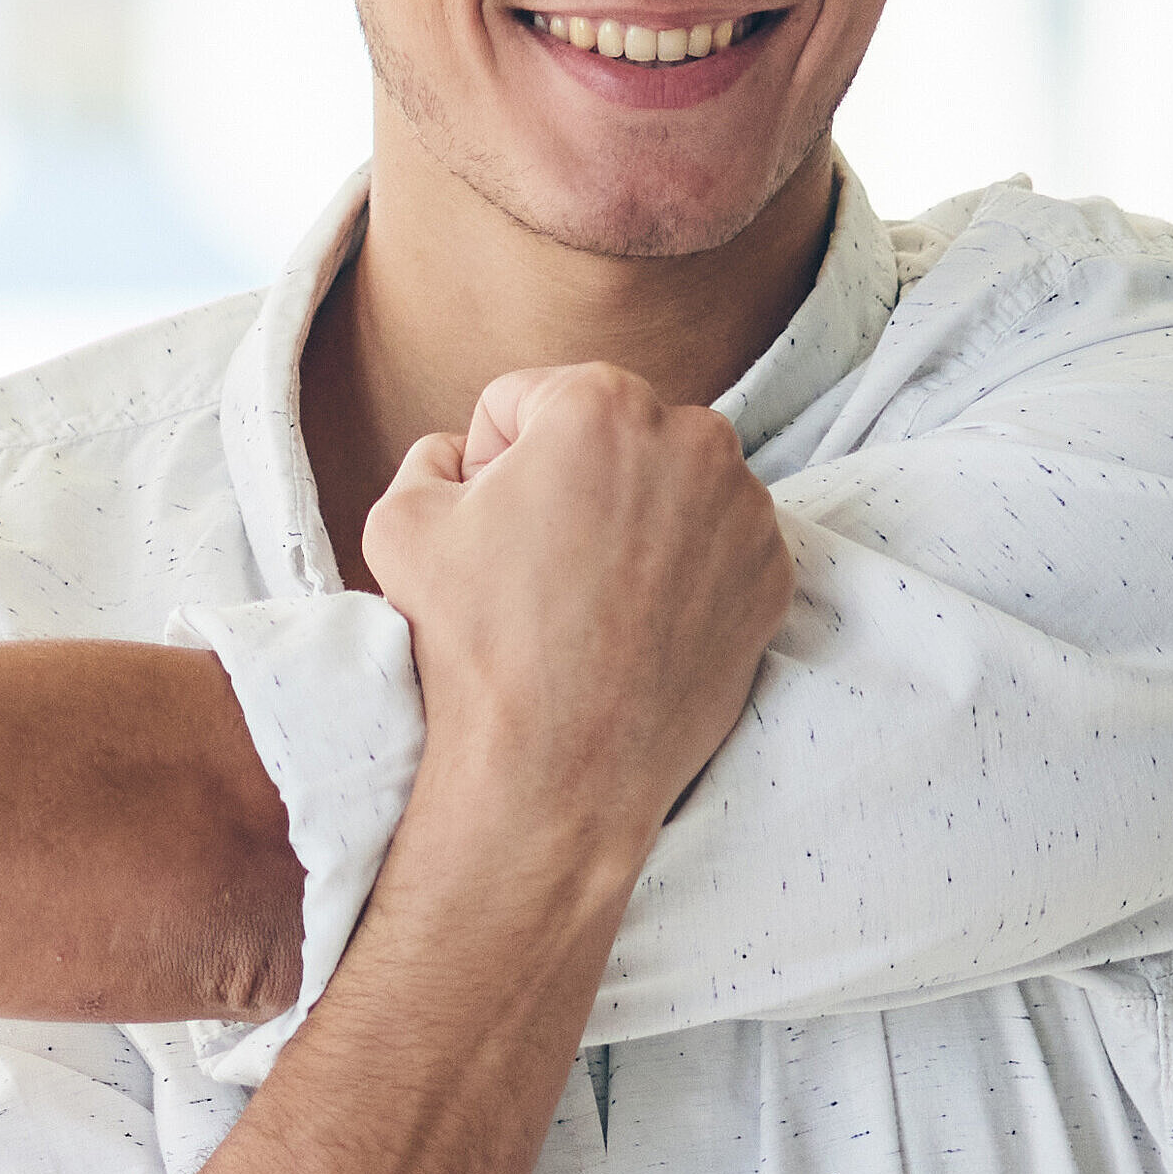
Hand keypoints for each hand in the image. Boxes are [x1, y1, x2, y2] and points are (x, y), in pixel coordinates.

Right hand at [355, 366, 789, 861]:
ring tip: (589, 599)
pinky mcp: (772, 576)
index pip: (528, 399)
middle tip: (538, 564)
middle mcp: (694, 439)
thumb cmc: (474, 647)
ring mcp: (746, 511)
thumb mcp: (401, 525)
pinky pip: (714, 545)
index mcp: (601, 404)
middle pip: (609, 434)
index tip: (490, 523)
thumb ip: (431, 457)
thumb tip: (462, 455)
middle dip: (571, 480)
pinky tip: (635, 623)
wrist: (556, 774)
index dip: (491, 460)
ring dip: (631, 520)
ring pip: (668, 486)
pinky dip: (680, 572)